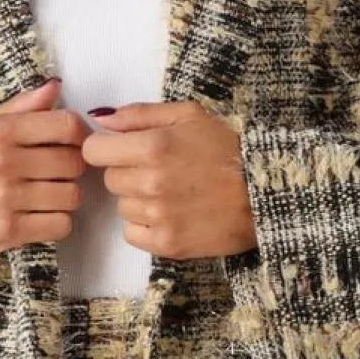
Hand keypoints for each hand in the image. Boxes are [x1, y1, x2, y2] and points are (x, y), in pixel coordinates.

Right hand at [0, 76, 87, 264]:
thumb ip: (19, 108)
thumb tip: (55, 87)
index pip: (66, 126)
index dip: (80, 136)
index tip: (74, 145)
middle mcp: (3, 162)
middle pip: (73, 162)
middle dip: (71, 170)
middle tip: (55, 175)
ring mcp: (6, 198)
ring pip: (71, 195)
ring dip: (64, 199)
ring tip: (45, 198)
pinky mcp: (9, 230)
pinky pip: (61, 225)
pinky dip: (57, 223)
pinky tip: (40, 218)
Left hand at [80, 100, 257, 258]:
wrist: (266, 194)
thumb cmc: (229, 150)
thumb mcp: (190, 116)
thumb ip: (140, 115)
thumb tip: (101, 119)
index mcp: (152, 146)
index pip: (93, 151)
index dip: (106, 148)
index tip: (122, 150)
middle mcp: (150, 183)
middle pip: (109, 179)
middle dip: (128, 172)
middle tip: (161, 170)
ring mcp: (158, 216)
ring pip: (122, 206)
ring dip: (139, 199)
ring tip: (172, 192)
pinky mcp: (166, 244)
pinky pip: (132, 233)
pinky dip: (146, 225)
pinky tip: (172, 214)